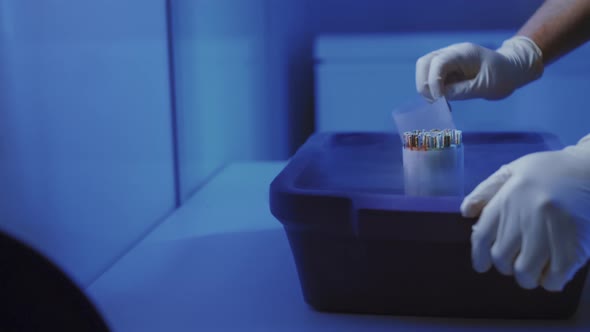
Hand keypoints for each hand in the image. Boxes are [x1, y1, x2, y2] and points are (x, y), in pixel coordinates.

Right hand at [415, 36, 543, 100]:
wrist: (510, 71)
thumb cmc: (502, 76)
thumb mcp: (485, 86)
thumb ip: (463, 90)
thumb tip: (441, 97)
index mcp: (463, 53)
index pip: (437, 63)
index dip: (433, 82)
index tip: (440, 100)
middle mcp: (451, 53)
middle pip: (424, 63)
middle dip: (424, 84)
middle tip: (436, 102)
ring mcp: (446, 60)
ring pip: (423, 70)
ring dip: (426, 88)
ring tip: (440, 103)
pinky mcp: (445, 69)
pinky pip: (430, 78)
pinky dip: (432, 90)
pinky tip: (443, 101)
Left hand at [460, 135, 589, 290]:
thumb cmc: (553, 170)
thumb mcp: (515, 170)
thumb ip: (487, 190)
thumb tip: (465, 212)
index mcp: (508, 197)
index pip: (482, 235)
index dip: (479, 256)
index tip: (481, 265)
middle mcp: (525, 215)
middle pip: (501, 257)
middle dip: (506, 266)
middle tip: (517, 262)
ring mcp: (550, 231)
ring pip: (525, 271)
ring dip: (528, 277)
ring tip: (535, 270)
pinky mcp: (575, 246)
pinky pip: (555, 277)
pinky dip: (551, 281)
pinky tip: (553, 274)